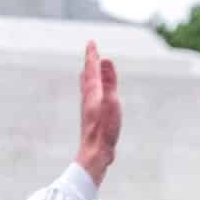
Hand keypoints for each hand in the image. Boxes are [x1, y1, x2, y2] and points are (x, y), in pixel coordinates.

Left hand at [75, 40, 121, 186]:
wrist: (94, 156)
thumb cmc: (104, 131)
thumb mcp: (111, 103)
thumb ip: (109, 81)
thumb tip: (105, 60)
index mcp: (92, 95)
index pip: (91, 70)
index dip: (92, 56)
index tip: (91, 43)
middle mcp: (88, 101)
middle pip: (88, 77)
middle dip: (90, 63)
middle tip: (91, 52)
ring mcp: (89, 111)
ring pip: (88, 89)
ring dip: (91, 76)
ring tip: (89, 69)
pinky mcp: (93, 120)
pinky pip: (93, 98)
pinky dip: (94, 90)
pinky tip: (95, 96)